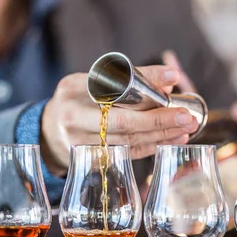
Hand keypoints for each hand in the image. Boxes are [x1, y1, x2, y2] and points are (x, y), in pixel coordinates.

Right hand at [41, 65, 198, 175]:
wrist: (49, 131)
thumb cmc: (78, 101)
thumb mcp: (94, 83)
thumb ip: (129, 80)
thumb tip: (168, 82)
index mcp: (73, 88)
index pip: (113, 84)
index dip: (145, 81)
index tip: (172, 77)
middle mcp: (73, 116)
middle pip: (122, 120)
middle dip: (158, 118)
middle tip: (185, 115)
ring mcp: (79, 142)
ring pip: (127, 139)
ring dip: (160, 134)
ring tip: (186, 126)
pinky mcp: (90, 159)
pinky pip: (127, 152)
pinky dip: (152, 146)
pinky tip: (172, 139)